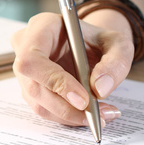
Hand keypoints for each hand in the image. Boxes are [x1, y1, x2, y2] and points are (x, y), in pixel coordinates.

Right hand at [11, 10, 134, 126]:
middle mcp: (25, 48)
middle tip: (97, 114)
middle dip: (67, 107)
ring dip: (71, 116)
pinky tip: (91, 114)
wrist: (91, 45)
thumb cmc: (99, 40)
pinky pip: (46, 110)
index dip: (54, 81)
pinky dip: (69, 117)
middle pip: (34, 87)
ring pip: (40, 103)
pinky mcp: (31, 89)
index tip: (83, 99)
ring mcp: (25, 72)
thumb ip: (115, 62)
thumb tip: (100, 89)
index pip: (33, 59)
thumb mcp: (118, 43)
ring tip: (102, 115)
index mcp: (41, 27)